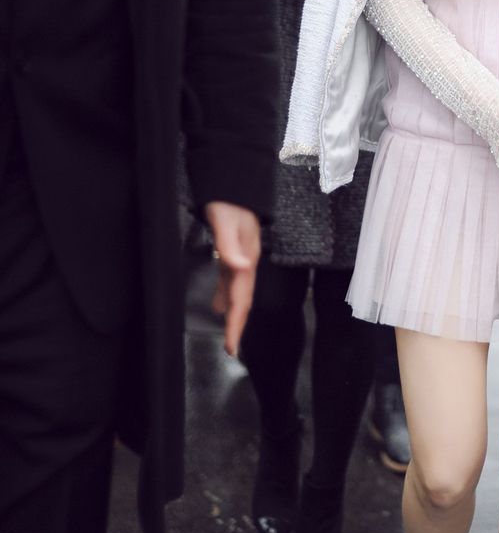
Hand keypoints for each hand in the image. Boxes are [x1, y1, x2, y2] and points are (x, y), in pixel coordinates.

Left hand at [204, 201, 261, 354]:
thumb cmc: (228, 202)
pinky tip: (218, 305)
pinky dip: (225, 296)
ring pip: (237, 292)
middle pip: (243, 299)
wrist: (234, 183)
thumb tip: (239, 268)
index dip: (237, 324)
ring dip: (233, 313)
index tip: (232, 348)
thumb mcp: (226, 222)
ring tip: (228, 334)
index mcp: (246, 261)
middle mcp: (246, 263)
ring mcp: (241, 258)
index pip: (242, 299)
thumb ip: (230, 246)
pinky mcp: (233, 252)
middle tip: (231, 349)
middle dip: (237, 324)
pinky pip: (230, 282)